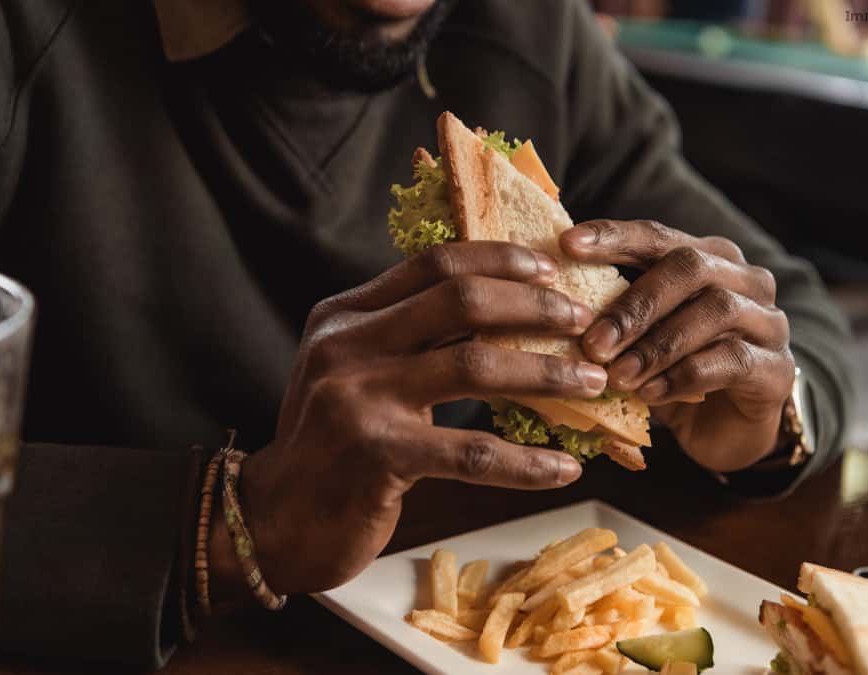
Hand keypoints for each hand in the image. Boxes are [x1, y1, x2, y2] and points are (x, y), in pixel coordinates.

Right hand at [208, 242, 607, 601]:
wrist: (276, 519)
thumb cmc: (332, 444)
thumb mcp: (354, 371)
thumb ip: (406, 334)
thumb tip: (497, 304)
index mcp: (345, 315)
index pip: (433, 263)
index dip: (499, 260)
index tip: (550, 271)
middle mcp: (347, 345)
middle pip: (460, 299)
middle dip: (535, 307)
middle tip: (583, 325)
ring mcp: (359, 398)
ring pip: (474, 365)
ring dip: (546, 374)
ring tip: (591, 385)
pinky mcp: (378, 455)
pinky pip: (472, 452)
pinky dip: (526, 463)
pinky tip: (564, 469)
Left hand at [560, 220, 794, 472]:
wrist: (730, 431)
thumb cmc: (673, 375)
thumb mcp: (639, 341)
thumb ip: (611, 317)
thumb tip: (548, 304)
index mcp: (706, 258)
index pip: (658, 236)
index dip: (614, 237)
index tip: (567, 245)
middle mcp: (744, 280)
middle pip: (690, 266)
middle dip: (635, 304)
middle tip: (593, 342)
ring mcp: (768, 321)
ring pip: (715, 311)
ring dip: (658, 344)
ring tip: (618, 376)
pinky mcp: (777, 369)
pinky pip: (730, 360)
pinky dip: (683, 376)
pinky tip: (650, 394)